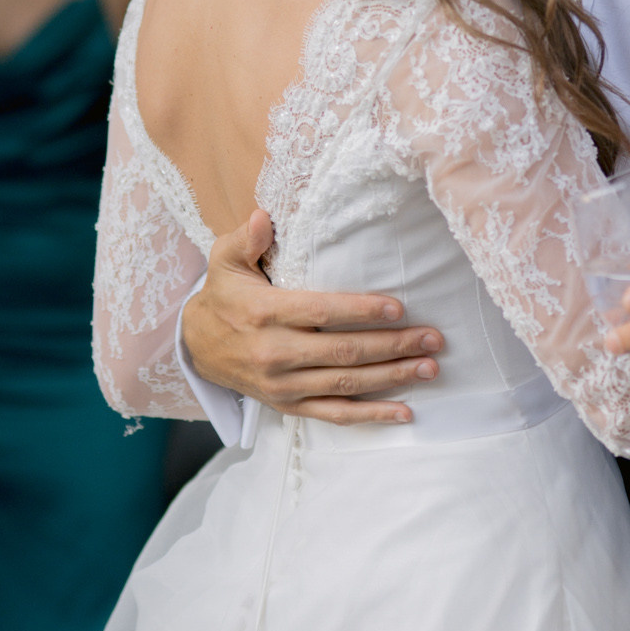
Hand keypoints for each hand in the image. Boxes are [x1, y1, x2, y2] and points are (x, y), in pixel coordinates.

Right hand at [180, 209, 443, 424]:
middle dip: (393, 345)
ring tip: (430, 367)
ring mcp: (283, 384)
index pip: (321, 312)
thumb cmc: (223, 295)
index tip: (398, 307)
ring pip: (346, 383)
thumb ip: (247, 239)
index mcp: (265, 313)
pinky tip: (405, 411)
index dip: (361, 311)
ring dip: (392, 376)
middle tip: (433, 338)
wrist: (196, 347)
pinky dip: (372, 415)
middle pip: (343, 351)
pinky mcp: (289, 405)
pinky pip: (335, 414)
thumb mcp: (225, 260)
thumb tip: (263, 215)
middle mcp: (275, 353)